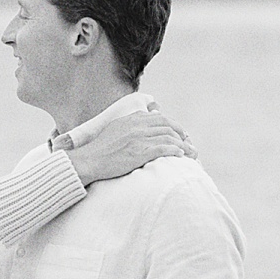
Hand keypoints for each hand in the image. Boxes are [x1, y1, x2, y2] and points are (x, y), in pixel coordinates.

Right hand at [66, 105, 195, 185]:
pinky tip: (180, 155)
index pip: (160, 118)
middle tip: (189, 145)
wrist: (89, 161)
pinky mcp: (139, 152)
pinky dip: (175, 151)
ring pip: (168, 137)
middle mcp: (137, 126)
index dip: (174, 126)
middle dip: (182, 135)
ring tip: (190, 153)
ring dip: (182, 145)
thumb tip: (146, 118)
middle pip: (167, 126)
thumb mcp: (116, 128)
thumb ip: (132, 123)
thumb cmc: (101, 149)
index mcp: (132, 119)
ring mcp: (138, 138)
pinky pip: (163, 149)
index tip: (180, 134)